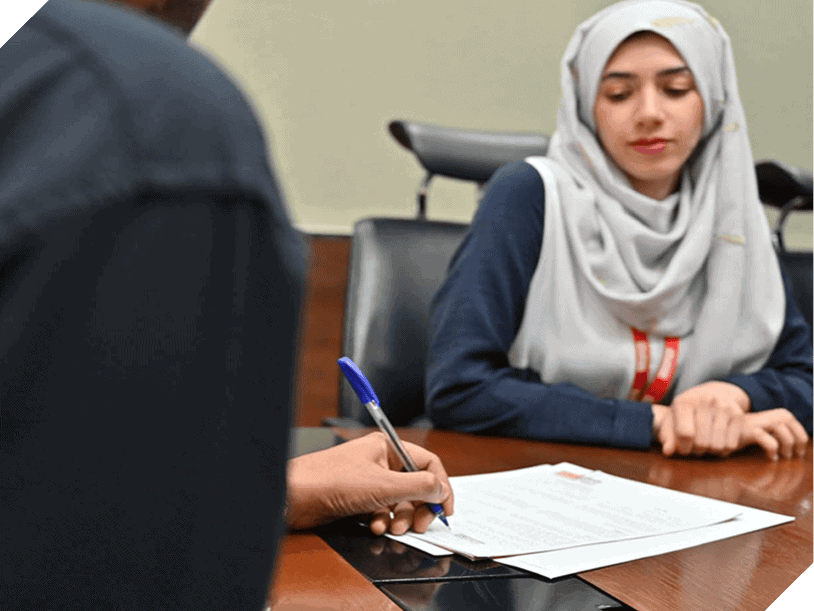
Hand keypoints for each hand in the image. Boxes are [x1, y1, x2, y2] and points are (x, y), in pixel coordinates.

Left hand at [286, 432, 453, 534]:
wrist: (294, 496)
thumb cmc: (331, 480)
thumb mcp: (384, 485)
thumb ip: (418, 486)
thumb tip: (441, 489)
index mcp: (388, 447)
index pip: (427, 463)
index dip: (440, 485)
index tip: (445, 509)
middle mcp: (380, 461)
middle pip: (415, 485)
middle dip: (419, 507)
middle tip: (419, 524)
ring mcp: (369, 480)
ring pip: (399, 501)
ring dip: (400, 517)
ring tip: (393, 527)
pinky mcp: (358, 498)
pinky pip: (381, 510)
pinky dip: (382, 520)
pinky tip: (375, 526)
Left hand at [663, 381, 750, 456]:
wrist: (713, 394)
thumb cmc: (687, 412)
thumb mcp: (672, 420)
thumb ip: (667, 436)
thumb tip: (667, 452)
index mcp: (684, 402)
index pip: (685, 434)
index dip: (683, 448)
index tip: (683, 448)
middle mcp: (705, 401)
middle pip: (702, 442)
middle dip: (696, 450)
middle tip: (694, 446)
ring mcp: (724, 407)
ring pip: (717, 446)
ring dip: (709, 451)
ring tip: (704, 444)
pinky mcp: (738, 415)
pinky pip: (731, 445)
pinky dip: (722, 450)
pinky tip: (716, 442)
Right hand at [739, 408, 808, 460]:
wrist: (721, 434)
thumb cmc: (747, 435)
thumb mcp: (766, 431)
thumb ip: (780, 432)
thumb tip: (799, 444)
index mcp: (771, 413)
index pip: (792, 420)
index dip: (800, 436)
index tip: (799, 451)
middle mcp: (764, 414)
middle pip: (788, 420)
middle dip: (796, 439)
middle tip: (795, 455)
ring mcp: (756, 422)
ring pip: (780, 429)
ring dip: (787, 445)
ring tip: (784, 456)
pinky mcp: (749, 432)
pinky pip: (769, 441)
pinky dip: (773, 451)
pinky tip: (772, 457)